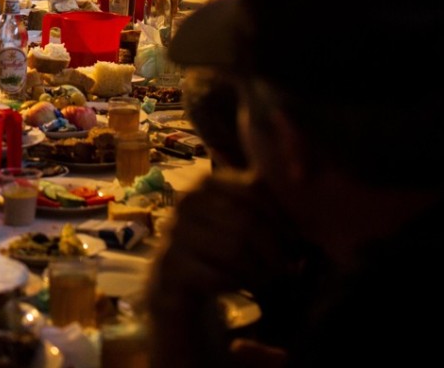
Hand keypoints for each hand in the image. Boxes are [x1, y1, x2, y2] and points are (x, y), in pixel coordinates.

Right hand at [149, 171, 296, 299]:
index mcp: (206, 183)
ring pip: (233, 248)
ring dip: (260, 271)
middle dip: (274, 249)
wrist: (179, 281)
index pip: (253, 188)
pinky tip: (243, 288)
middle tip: (289, 268)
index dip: (281, 216)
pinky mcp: (170, 266)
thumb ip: (265, 202)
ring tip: (271, 281)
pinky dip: (238, 284)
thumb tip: (303, 188)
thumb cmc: (220, 246)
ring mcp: (173, 234)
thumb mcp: (241, 218)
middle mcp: (186, 202)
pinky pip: (217, 274)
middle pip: (246, 220)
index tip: (295, 240)